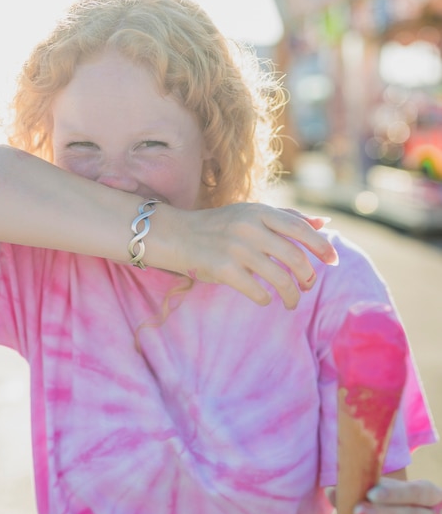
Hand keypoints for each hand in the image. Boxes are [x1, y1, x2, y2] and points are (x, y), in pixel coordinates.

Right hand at [173, 202, 337, 309]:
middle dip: (307, 276)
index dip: (321, 246)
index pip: (300, 228)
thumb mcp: (251, 213)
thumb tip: (324, 224)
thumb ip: (286, 218)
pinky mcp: (222, 269)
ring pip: (279, 278)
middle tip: (308, 286)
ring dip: (291, 295)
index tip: (334, 261)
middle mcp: (249, 227)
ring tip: (292, 302)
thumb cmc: (219, 226)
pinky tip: (266, 299)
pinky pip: (256, 290)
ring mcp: (235, 248)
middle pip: (294, 257)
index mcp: (259, 212)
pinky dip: (266, 298)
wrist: (178, 235)